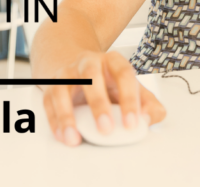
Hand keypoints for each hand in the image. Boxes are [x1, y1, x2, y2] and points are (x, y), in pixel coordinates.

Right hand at [41, 50, 166, 146]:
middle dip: (99, 104)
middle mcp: (89, 63)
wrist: (77, 65)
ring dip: (68, 114)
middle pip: (92, 77)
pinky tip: (63, 135)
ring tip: (74, 137)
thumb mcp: (131, 88)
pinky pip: (50, 102)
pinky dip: (55, 120)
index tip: (133, 122)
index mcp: (113, 62)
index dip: (130, 98)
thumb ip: (147, 103)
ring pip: (65, 88)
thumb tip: (150, 118)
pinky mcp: (52, 86)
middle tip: (106, 129)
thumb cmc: (108, 82)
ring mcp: (68, 73)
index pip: (124, 74)